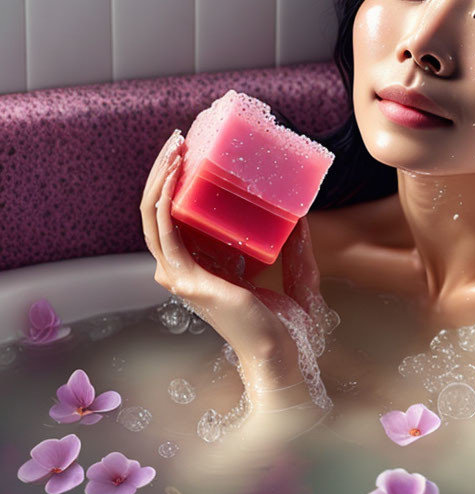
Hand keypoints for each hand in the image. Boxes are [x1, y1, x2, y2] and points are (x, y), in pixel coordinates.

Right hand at [140, 130, 308, 401]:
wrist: (282, 356)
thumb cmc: (286, 326)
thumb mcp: (294, 274)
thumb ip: (296, 246)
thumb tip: (301, 213)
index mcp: (203, 266)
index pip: (178, 218)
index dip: (179, 183)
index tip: (194, 150)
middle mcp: (184, 269)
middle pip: (159, 211)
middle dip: (164, 170)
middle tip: (179, 137)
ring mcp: (181, 275)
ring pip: (154, 215)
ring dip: (160, 176)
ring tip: (175, 145)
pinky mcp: (188, 278)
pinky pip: (165, 229)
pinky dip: (165, 197)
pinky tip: (175, 173)